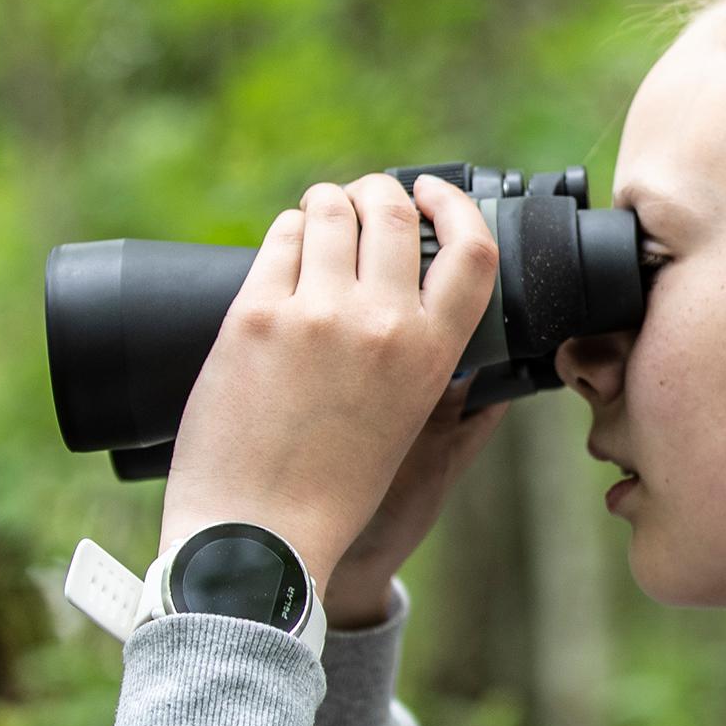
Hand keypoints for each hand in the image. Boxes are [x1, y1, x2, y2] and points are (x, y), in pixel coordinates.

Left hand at [158, 172, 498, 616]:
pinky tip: (285, 250)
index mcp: (430, 355)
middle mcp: (380, 325)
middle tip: (362, 200)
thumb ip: (431, 365)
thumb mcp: (409, 424)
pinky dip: (285, 234)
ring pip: (329, 211)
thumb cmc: (331, 491)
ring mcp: (315, 315)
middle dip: (376, 192)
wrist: (258, 534)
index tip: (431, 192)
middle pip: (391, 212)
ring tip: (319, 219)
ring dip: (326, 204)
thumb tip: (438, 308)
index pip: (472, 249)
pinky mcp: (254, 315)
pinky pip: (277, 241)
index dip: (453, 204)